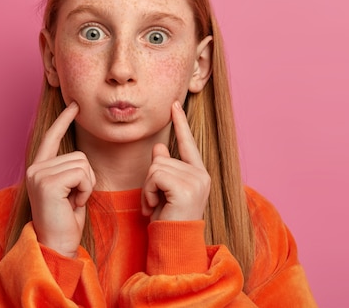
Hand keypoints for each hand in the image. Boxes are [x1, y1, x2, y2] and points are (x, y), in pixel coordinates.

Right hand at [25, 102, 95, 257]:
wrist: (56, 245)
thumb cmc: (65, 221)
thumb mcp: (69, 190)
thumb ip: (70, 171)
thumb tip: (80, 157)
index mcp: (39, 169)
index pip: (52, 137)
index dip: (64, 120)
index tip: (74, 105)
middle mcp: (35, 168)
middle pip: (79, 154)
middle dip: (86, 178)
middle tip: (74, 199)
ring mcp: (39, 174)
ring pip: (83, 163)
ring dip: (86, 185)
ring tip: (72, 202)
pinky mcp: (47, 182)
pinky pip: (82, 174)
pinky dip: (85, 190)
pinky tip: (73, 204)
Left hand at [141, 101, 210, 221]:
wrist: (173, 244)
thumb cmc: (168, 219)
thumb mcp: (164, 190)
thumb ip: (164, 167)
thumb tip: (158, 148)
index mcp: (198, 173)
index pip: (187, 143)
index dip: (180, 123)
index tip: (175, 104)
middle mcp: (201, 174)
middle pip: (161, 158)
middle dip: (150, 181)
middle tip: (155, 202)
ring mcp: (196, 180)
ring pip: (155, 167)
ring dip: (148, 188)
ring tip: (156, 205)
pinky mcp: (186, 187)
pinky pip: (154, 175)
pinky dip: (148, 191)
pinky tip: (156, 206)